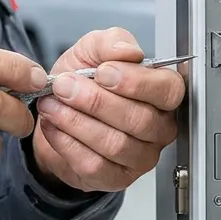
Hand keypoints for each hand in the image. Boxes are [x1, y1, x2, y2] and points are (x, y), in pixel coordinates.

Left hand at [30, 29, 185, 193]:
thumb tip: (128, 50)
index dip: (136, 82)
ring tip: (52, 105)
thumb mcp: (92, 51)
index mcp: (161, 93)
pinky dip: (67, 143)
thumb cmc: (82, 82)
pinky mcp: (115, 177)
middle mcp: (158, 128)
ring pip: (115, 144)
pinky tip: (53, 126)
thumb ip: (111, 42)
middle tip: (64, 86)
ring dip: (76, 121)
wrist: (54, 112)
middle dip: (95, 101)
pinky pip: (94, 165)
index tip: (102, 72)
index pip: (168, 90)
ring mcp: (140, 157)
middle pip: (139, 119)